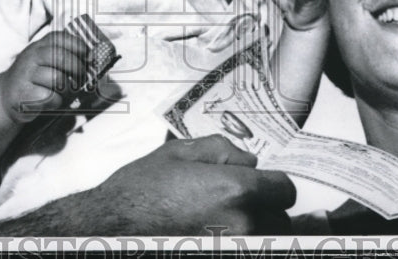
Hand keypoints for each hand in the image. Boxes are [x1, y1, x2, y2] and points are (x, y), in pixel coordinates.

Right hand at [0, 30, 89, 122]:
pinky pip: (49, 97)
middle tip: (81, 77)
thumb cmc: (34, 79)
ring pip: (57, 79)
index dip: (78, 45)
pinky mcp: (23, 94)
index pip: (60, 38)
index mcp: (39, 46)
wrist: (5, 96)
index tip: (88, 55)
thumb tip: (92, 59)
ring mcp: (25, 75)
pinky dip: (56, 101)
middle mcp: (31, 57)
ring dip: (67, 88)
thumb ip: (64, 56)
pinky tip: (51, 100)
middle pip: (62, 58)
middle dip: (77, 68)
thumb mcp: (45, 61)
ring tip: (64, 91)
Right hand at [92, 135, 296, 234]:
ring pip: (266, 241)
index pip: (285, 190)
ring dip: (255, 230)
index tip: (261, 184)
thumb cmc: (142, 189)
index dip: (274, 184)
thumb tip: (249, 162)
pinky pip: (245, 250)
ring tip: (225, 220)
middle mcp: (241, 224)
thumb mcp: (181, 151)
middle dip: (265, 209)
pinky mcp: (219, 258)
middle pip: (280, 220)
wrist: (112, 225)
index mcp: (236, 189)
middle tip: (240, 203)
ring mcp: (231, 248)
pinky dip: (238, 243)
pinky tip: (215, 233)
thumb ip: (223, 149)